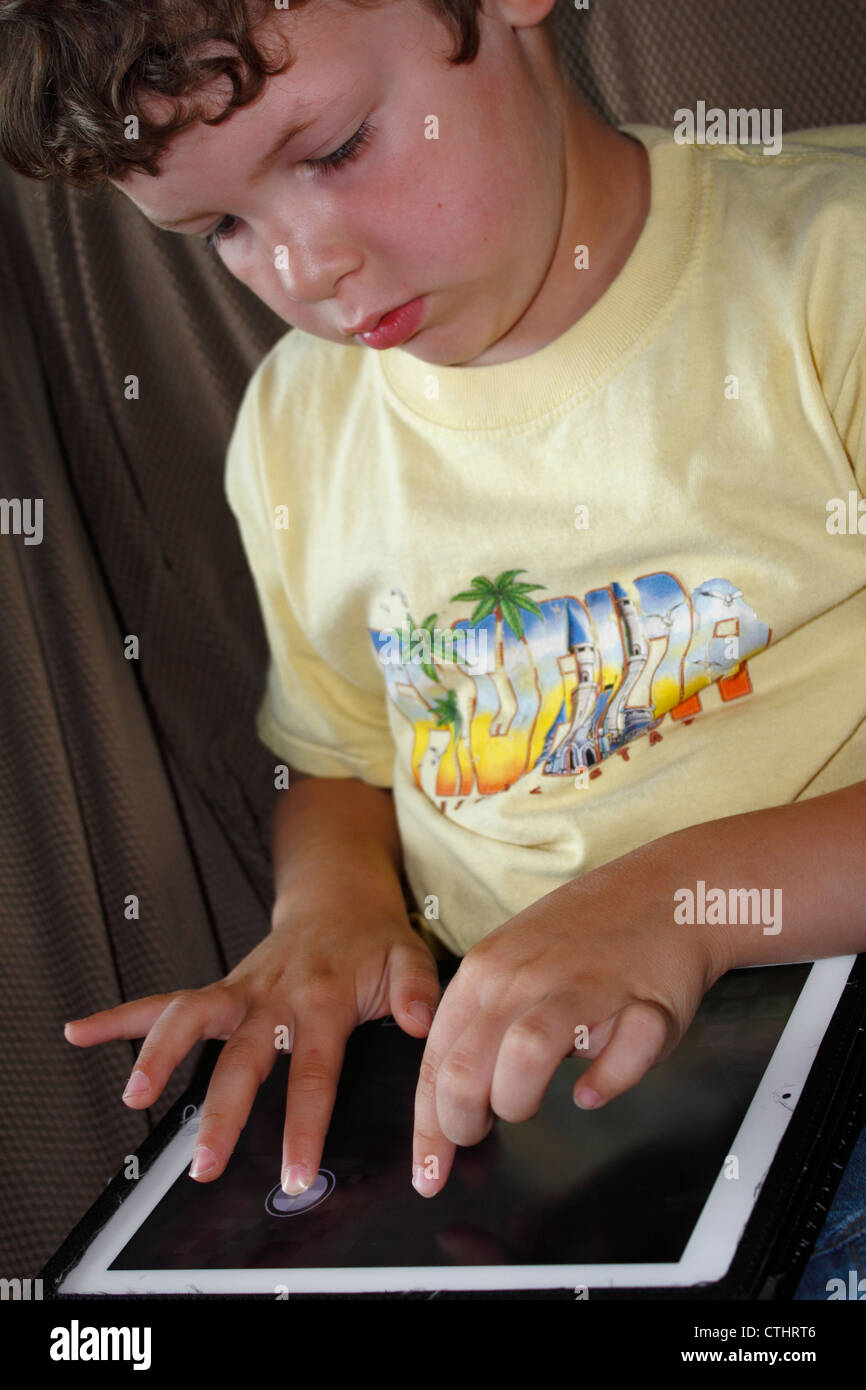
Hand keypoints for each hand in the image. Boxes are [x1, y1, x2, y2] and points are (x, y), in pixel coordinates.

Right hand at [65, 899, 439, 1192]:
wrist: (337, 896)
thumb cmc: (371, 937)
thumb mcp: (407, 956)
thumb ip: (416, 990)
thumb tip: (422, 1022)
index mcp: (323, 997)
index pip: (312, 1071)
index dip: (303, 1125)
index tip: (295, 1171)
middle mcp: (274, 994)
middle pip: (240, 1058)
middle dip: (221, 1113)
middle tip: (205, 1163)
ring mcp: (240, 991)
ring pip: (189, 1019)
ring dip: (158, 1055)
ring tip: (134, 1097)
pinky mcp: (220, 990)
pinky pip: (164, 1002)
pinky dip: (121, 1017)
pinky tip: (82, 1033)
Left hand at [411, 848, 726, 1196]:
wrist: (666, 891)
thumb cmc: (587, 938)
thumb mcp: (511, 965)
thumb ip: (480, 1022)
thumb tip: (449, 1096)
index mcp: (484, 973)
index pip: (436, 1061)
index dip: (428, 1128)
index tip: (429, 1174)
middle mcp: (523, 979)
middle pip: (466, 1070)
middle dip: (463, 1124)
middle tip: (483, 1131)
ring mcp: (579, 987)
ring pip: (523, 1058)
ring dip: (519, 1100)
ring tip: (530, 1102)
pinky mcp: (639, 1001)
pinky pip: (616, 1059)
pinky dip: (604, 1084)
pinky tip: (594, 1088)